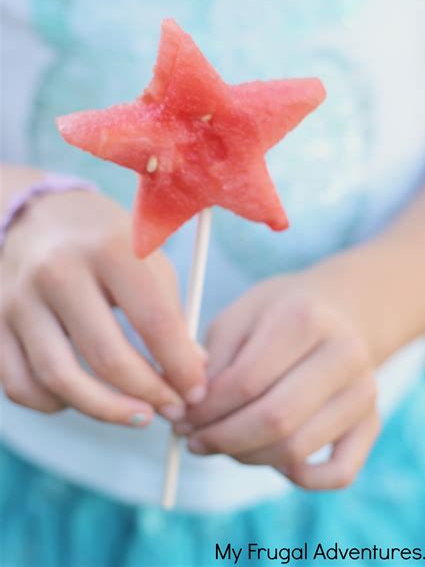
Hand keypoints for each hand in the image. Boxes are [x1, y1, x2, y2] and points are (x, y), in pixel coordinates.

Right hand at [0, 188, 206, 425]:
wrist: (39, 216)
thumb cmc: (106, 242)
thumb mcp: (148, 260)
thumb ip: (172, 314)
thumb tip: (191, 373)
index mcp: (109, 248)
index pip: (154, 321)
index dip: (181, 366)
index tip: (196, 391)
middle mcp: (58, 271)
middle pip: (107, 357)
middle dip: (150, 394)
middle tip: (174, 409)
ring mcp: (19, 299)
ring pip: (60, 380)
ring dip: (107, 411)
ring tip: (140, 416)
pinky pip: (21, 385)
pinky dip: (56, 404)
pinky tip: (84, 397)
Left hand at [176, 268, 379, 489]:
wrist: (336, 310)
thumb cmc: (277, 314)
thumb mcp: (237, 317)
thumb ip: (210, 360)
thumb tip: (187, 411)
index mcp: (305, 318)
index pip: (246, 380)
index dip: (205, 408)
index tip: (181, 417)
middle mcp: (344, 355)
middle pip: (275, 419)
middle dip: (222, 438)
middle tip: (193, 440)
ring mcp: (364, 391)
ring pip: (297, 450)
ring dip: (246, 458)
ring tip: (220, 443)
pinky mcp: (371, 422)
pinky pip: (338, 473)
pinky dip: (299, 478)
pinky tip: (269, 458)